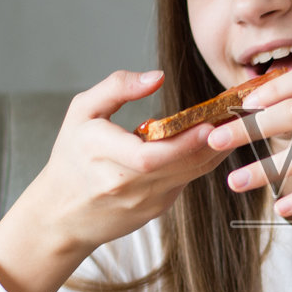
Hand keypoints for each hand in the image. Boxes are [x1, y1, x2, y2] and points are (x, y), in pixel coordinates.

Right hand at [0, 70, 231, 291]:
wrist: (61, 215)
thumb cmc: (71, 157)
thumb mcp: (82, 112)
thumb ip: (117, 87)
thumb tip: (156, 76)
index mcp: (100, 154)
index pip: (148, 157)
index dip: (182, 144)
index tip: (207, 125)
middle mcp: (122, 184)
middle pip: (178, 166)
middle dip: (209, 143)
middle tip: (231, 119)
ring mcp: (141, 202)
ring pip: (189, 175)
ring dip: (212, 152)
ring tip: (229, 127)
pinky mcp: (154, 211)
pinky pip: (184, 183)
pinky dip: (199, 163)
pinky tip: (210, 144)